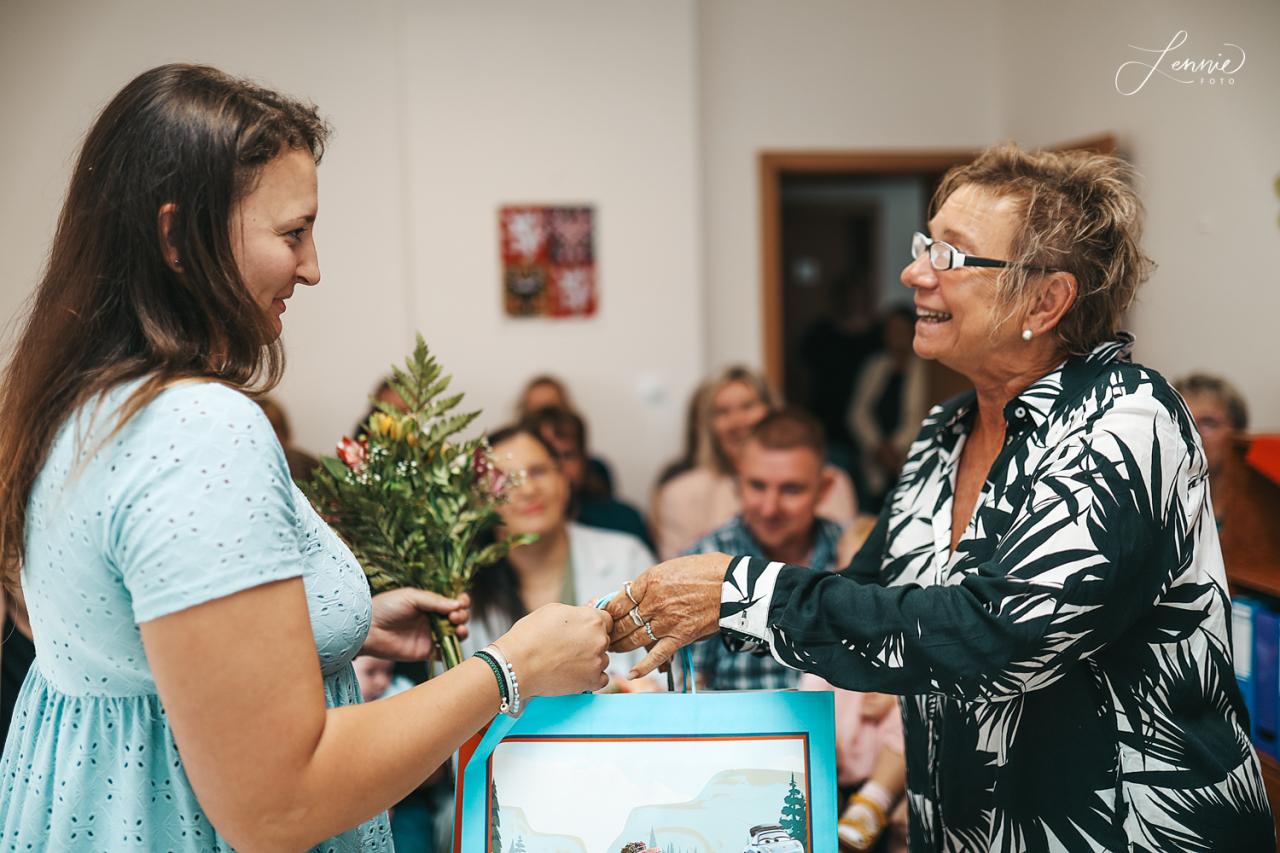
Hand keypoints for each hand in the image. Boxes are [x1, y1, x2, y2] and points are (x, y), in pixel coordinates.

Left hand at [361, 589, 469, 660]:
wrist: (368, 630)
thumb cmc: (386, 607)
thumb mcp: (411, 597)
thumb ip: (434, 601)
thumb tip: (457, 605)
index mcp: (430, 604)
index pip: (452, 602)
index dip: (461, 602)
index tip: (461, 603)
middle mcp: (432, 619)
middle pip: (458, 618)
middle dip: (462, 616)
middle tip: (454, 617)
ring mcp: (429, 636)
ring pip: (455, 635)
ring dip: (462, 631)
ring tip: (458, 629)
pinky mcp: (425, 652)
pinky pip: (444, 653)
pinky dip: (452, 649)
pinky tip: (451, 643)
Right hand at [495, 604, 610, 697]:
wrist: (517, 664)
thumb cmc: (530, 636)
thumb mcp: (553, 610)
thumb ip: (576, 612)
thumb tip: (587, 612)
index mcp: (592, 619)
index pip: (607, 620)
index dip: (594, 625)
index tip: (583, 631)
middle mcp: (599, 640)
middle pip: (604, 640)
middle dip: (591, 642)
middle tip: (570, 647)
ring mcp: (597, 662)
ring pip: (603, 659)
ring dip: (591, 660)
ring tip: (567, 661)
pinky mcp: (592, 681)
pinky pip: (601, 678)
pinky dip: (591, 678)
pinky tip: (574, 673)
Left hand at [604, 552, 729, 678]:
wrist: (734, 585)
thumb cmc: (706, 571)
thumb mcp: (671, 567)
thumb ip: (651, 582)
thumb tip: (634, 593)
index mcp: (649, 581)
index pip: (618, 601)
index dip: (608, 612)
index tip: (605, 618)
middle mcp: (654, 602)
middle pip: (623, 622)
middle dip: (611, 632)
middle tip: (605, 637)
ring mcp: (666, 621)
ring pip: (634, 639)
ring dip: (621, 647)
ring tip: (613, 650)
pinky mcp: (680, 637)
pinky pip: (657, 656)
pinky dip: (643, 667)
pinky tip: (631, 674)